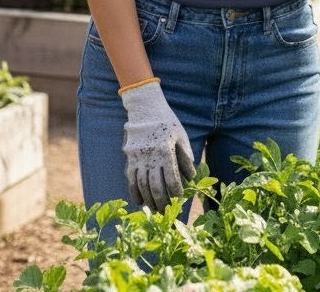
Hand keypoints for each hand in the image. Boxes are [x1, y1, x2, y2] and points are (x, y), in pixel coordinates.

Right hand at [121, 81, 195, 210]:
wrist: (144, 108)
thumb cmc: (166, 122)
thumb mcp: (180, 136)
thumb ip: (185, 156)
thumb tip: (190, 176)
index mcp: (165, 150)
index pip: (171, 177)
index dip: (176, 190)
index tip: (179, 198)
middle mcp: (151, 156)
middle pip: (155, 186)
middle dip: (162, 201)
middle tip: (166, 211)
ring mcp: (138, 158)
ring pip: (142, 185)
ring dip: (149, 200)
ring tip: (155, 210)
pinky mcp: (130, 158)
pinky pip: (131, 179)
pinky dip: (134, 192)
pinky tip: (140, 201)